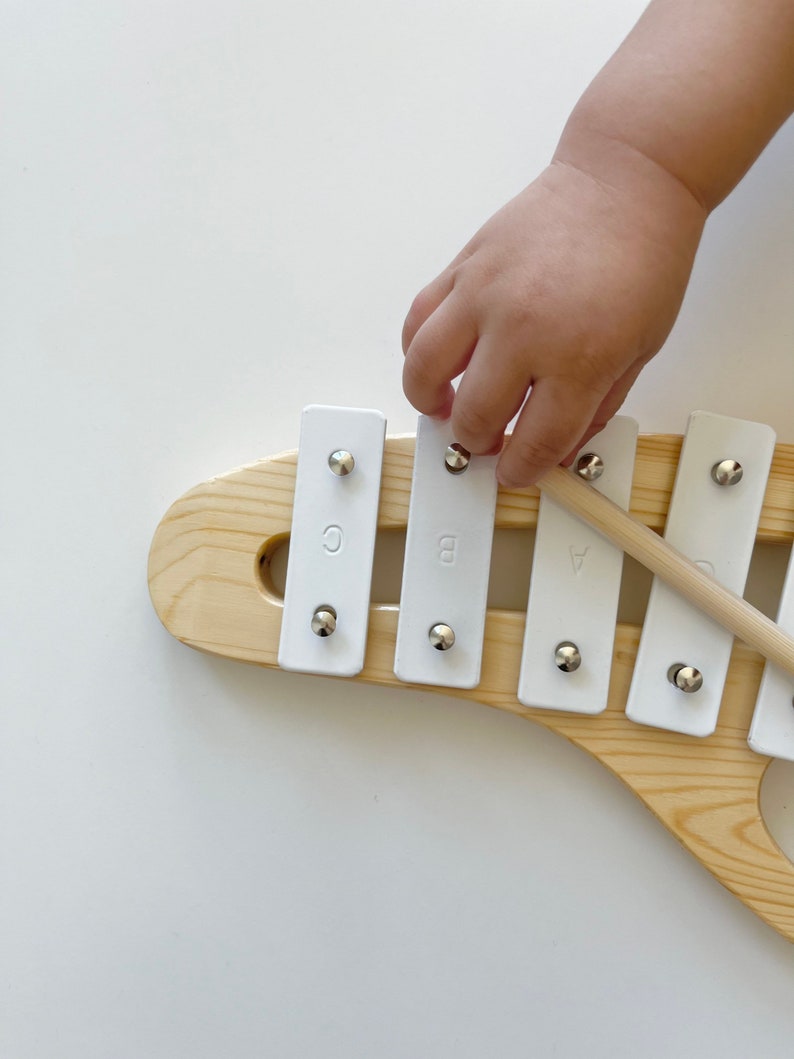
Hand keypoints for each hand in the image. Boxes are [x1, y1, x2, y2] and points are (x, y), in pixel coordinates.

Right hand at [402, 158, 704, 485]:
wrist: (625, 181)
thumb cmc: (643, 257)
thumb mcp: (641, 349)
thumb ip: (595, 407)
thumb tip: (558, 448)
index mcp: (579, 358)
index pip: (533, 443)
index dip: (521, 469)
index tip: (515, 471)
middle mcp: (524, 330)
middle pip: (476, 417)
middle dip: (480, 443)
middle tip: (488, 439)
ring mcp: (485, 295)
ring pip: (426, 372)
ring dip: (431, 403)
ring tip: (445, 406)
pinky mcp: (463, 268)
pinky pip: (418, 321)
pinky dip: (418, 351)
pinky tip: (436, 362)